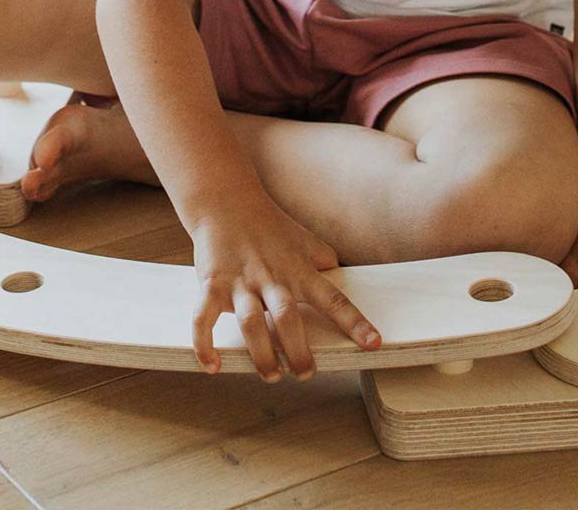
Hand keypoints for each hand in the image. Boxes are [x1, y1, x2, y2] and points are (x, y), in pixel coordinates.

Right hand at [187, 190, 381, 381]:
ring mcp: (240, 282)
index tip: (373, 343)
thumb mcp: (306, 241)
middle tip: (305, 374)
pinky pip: (203, 317)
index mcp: (299, 270)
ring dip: (261, 352)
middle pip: (287, 316)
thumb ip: (325, 264)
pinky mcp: (212, 285)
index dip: (354, 321)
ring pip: (251, 321)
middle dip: (297, 349)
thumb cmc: (271, 227)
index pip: (333, 298)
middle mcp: (271, 277)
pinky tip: (212, 366)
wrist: (226, 202)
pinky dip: (204, 343)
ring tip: (271, 375)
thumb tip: (350, 281)